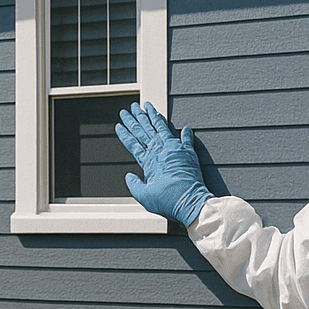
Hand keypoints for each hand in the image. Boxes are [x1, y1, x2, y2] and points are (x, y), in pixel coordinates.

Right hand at [115, 101, 211, 225]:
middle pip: (145, 131)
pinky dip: (185, 133)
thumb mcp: (144, 197)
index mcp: (148, 161)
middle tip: (129, 108)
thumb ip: (134, 185)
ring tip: (146, 106)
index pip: (133, 143)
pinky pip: (186, 138)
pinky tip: (184, 126)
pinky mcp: (189, 153)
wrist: (190, 203)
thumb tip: (129, 176)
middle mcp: (160, 151)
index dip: (125, 133)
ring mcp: (175, 150)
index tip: (119, 124)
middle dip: (135, 119)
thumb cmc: (167, 202)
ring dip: (153, 116)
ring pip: (161, 128)